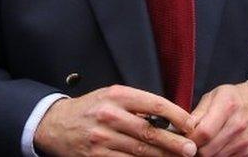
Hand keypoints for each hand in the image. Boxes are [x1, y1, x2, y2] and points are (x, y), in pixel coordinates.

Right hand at [34, 85, 196, 156]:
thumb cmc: (90, 108)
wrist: (56, 124)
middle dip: (174, 142)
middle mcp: (109, 115)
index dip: (177, 116)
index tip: (191, 124)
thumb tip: (171, 118)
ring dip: (162, 156)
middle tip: (191, 149)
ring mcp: (102, 138)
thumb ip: (138, 104)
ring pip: (140, 151)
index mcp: (117, 95)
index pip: (154, 104)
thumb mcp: (111, 96)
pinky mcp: (96, 156)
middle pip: (150, 131)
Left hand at [189, 80, 247, 156]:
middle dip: (194, 149)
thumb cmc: (234, 97)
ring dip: (203, 154)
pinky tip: (212, 146)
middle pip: (207, 150)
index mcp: (227, 106)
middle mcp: (237, 125)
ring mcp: (243, 141)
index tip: (183, 136)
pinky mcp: (246, 152)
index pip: (203, 132)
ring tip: (200, 144)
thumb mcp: (214, 96)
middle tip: (189, 142)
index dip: (189, 138)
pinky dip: (215, 156)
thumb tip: (181, 129)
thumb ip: (197, 113)